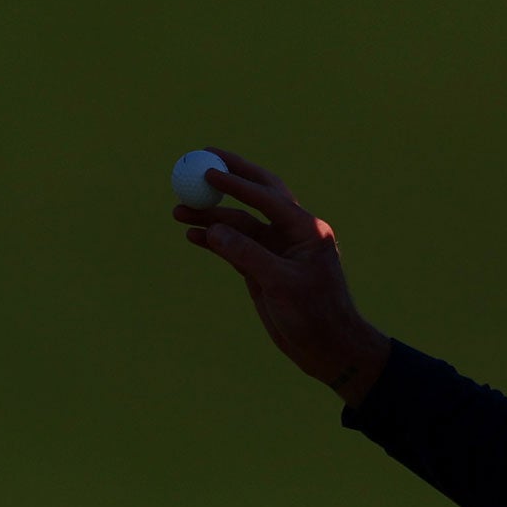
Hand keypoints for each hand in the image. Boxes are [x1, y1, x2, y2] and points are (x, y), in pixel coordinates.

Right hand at [173, 147, 391, 405]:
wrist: (327, 346)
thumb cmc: (315, 314)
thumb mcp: (281, 283)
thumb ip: (247, 255)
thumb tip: (214, 229)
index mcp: (306, 229)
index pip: (268, 197)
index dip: (238, 183)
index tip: (210, 171)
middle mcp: (292, 233)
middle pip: (257, 195)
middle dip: (229, 178)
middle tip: (200, 161)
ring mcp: (276, 250)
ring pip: (240, 223)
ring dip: (211, 216)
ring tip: (179, 211)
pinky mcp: (263, 268)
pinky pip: (235, 246)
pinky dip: (214, 240)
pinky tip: (192, 235)